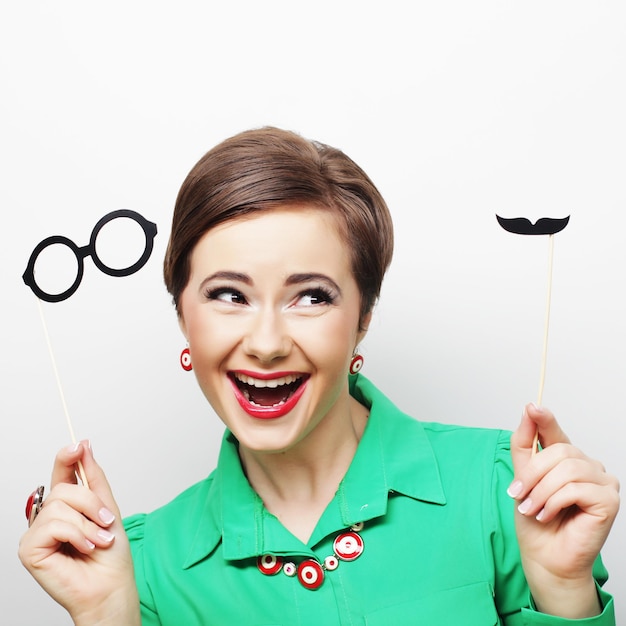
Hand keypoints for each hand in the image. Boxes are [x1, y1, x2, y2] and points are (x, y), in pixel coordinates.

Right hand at [18, 441, 139, 625]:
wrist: (110, 586)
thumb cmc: (110, 555)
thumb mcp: (107, 507)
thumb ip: (93, 477)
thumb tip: (83, 445)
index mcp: (67, 506)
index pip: (62, 474)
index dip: (67, 457)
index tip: (78, 445)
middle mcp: (49, 516)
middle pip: (64, 487)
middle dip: (92, 503)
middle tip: (107, 522)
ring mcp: (37, 532)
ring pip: (59, 505)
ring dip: (87, 523)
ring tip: (98, 540)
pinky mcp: (29, 549)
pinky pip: (53, 525)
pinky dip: (76, 534)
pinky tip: (84, 548)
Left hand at [509, 404, 619, 617]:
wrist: (545, 556)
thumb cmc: (535, 520)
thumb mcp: (522, 478)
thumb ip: (525, 445)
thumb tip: (530, 409)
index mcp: (566, 458)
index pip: (555, 431)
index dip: (544, 418)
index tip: (532, 406)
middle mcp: (588, 465)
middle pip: (558, 451)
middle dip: (532, 474)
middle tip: (518, 495)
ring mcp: (603, 481)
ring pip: (567, 469)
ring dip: (541, 491)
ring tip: (531, 509)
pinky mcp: (610, 500)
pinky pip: (577, 488)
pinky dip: (555, 502)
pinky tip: (548, 515)